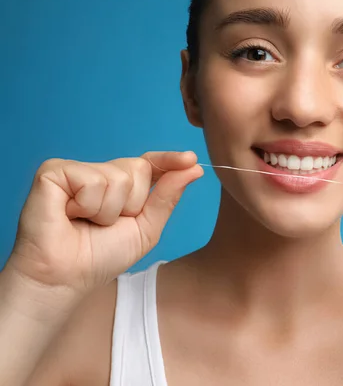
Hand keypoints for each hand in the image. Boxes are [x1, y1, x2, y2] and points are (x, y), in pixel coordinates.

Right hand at [6, 151, 202, 295]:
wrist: (66, 278)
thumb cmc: (101, 256)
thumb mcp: (146, 228)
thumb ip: (168, 197)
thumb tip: (194, 168)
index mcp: (122, 185)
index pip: (149, 164)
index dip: (169, 160)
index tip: (190, 159)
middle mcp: (100, 173)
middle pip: (138, 169)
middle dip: (131, 204)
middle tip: (105, 223)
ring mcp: (76, 170)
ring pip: (117, 177)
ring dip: (108, 211)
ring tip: (86, 222)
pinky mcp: (53, 172)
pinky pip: (91, 181)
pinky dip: (88, 206)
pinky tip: (70, 215)